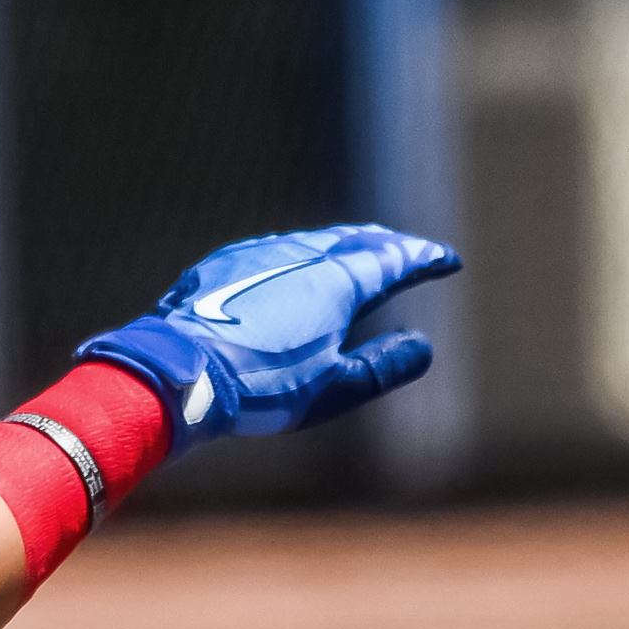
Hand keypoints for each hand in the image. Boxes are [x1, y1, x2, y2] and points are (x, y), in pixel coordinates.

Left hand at [77, 225, 460, 445]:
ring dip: (343, 245)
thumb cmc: (261, 388)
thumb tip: (423, 347)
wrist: (179, 372)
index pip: (394, 259)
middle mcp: (302, 256)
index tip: (448, 260)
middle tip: (408, 251)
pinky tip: (293, 267)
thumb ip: (382, 366)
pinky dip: (300, 255)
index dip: (424, 259)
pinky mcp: (224, 264)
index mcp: (338, 281)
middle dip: (388, 245)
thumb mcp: (333, 389)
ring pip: (314, 241)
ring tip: (358, 252)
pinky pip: (276, 250)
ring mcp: (260, 255)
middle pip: (356, 240)